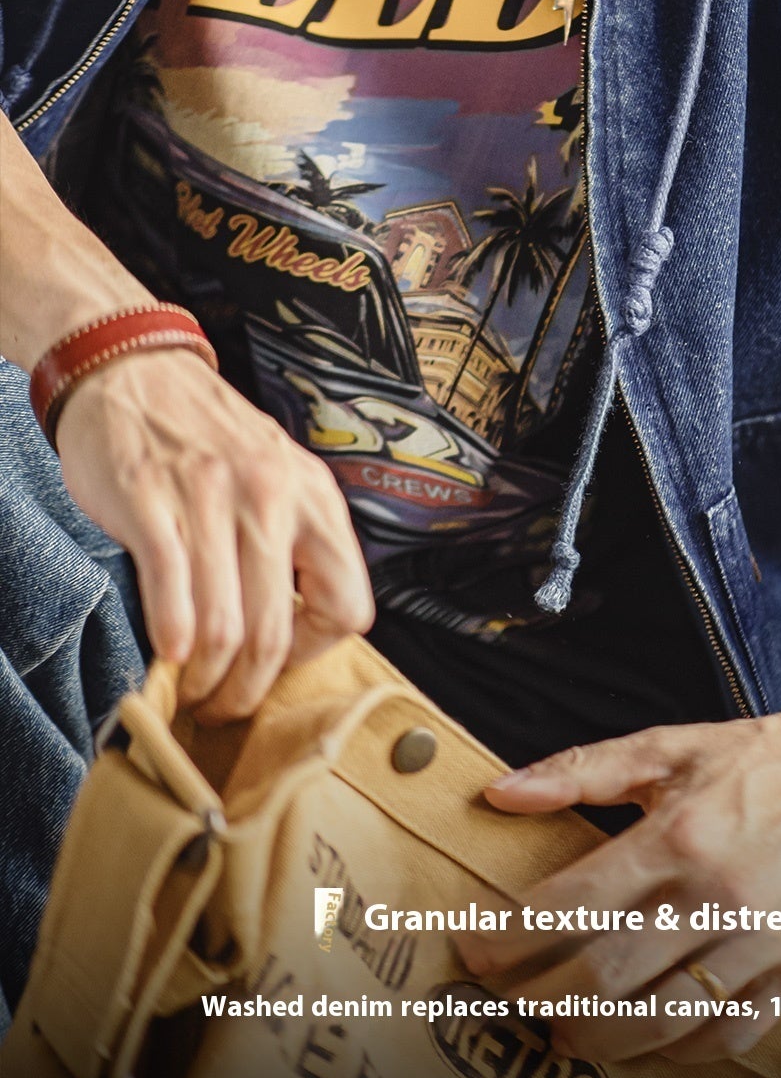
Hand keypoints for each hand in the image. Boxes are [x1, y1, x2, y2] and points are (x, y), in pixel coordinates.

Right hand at [55, 347, 373, 720]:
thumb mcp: (279, 476)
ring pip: (225, 628)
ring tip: (190, 691)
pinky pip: (173, 595)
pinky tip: (168, 656)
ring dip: (205, 681)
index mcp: (316, 496)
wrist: (135, 369)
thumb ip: (296, 541)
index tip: (278, 664)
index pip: (349, 605)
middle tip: (222, 708)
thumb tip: (299, 634)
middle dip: (247, 691)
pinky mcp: (152, 503)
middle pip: (276, 633)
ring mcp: (212, 499)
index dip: (313, 654)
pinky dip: (172, 642)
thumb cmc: (208, 438)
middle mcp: (273, 496)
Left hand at [458, 713, 780, 1062]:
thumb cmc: (760, 758)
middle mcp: (715, 893)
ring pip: (665, 1017)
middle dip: (546, 999)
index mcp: (677, 834)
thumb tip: (500, 793)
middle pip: (608, 974)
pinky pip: (733, 1032)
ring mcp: (760, 938)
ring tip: (571, 1036)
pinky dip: (685, 1050)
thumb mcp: (669, 746)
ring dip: (604, 1039)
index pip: (571, 902)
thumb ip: (582, 770)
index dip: (510, 936)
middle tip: (516, 1004)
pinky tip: (654, 1044)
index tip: (474, 951)